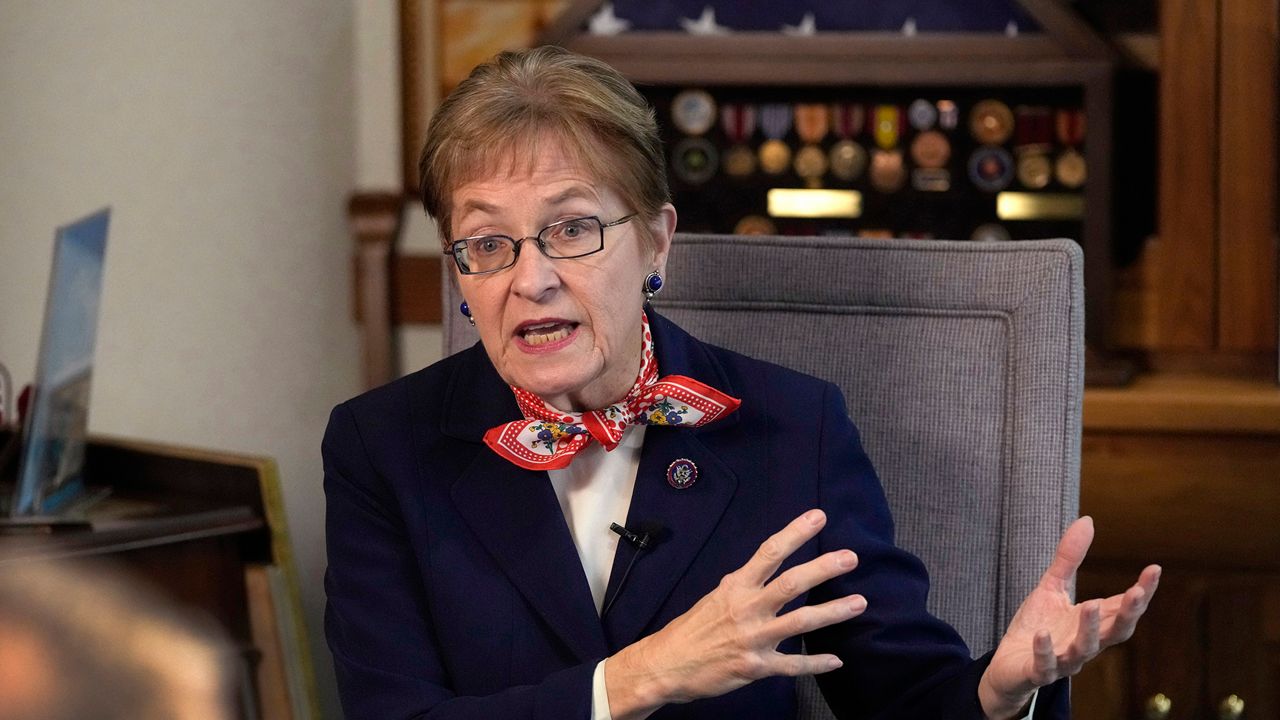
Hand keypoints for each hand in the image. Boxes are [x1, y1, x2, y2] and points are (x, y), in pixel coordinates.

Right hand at [604, 509, 864, 719]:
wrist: (666, 665)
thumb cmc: (691, 630)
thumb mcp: (714, 598)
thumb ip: (742, 586)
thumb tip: (763, 572)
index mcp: (736, 587)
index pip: (769, 553)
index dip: (795, 533)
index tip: (818, 517)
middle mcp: (747, 609)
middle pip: (791, 584)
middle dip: (823, 569)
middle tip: (851, 557)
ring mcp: (753, 639)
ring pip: (800, 622)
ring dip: (832, 612)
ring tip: (859, 602)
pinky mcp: (756, 667)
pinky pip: (793, 665)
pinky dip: (816, 663)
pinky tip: (836, 660)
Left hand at [978, 516, 1160, 718]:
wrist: (1007, 667)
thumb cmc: (1037, 627)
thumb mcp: (1051, 587)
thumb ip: (1069, 559)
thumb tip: (1088, 520)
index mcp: (1091, 623)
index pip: (1121, 607)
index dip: (1141, 592)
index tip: (1155, 570)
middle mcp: (1084, 644)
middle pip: (1114, 632)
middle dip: (1127, 613)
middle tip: (1137, 593)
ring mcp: (1062, 660)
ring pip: (1084, 650)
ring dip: (1089, 629)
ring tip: (1089, 604)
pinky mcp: (1038, 672)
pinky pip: (1045, 665)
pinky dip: (1045, 651)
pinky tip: (1043, 634)